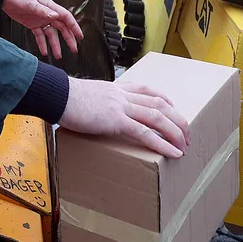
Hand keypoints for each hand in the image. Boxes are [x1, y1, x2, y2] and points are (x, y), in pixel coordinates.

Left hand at [1, 0, 82, 59]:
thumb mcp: (31, 3)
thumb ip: (43, 11)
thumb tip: (55, 16)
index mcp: (50, 7)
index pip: (66, 18)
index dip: (74, 27)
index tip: (80, 36)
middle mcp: (48, 14)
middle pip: (62, 28)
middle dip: (68, 39)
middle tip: (73, 49)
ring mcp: (41, 20)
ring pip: (52, 35)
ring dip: (55, 45)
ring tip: (58, 56)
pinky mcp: (33, 25)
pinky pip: (40, 36)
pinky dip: (42, 44)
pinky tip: (44, 51)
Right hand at [60, 77, 190, 157]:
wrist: (55, 94)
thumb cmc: (62, 98)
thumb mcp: (84, 96)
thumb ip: (95, 104)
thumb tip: (92, 113)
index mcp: (115, 88)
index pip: (147, 90)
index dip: (164, 100)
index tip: (173, 109)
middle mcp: (122, 95)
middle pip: (159, 103)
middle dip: (177, 119)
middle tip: (187, 134)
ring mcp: (120, 106)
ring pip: (157, 116)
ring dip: (175, 132)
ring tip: (185, 145)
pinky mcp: (115, 120)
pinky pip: (144, 132)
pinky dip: (162, 143)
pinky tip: (173, 153)